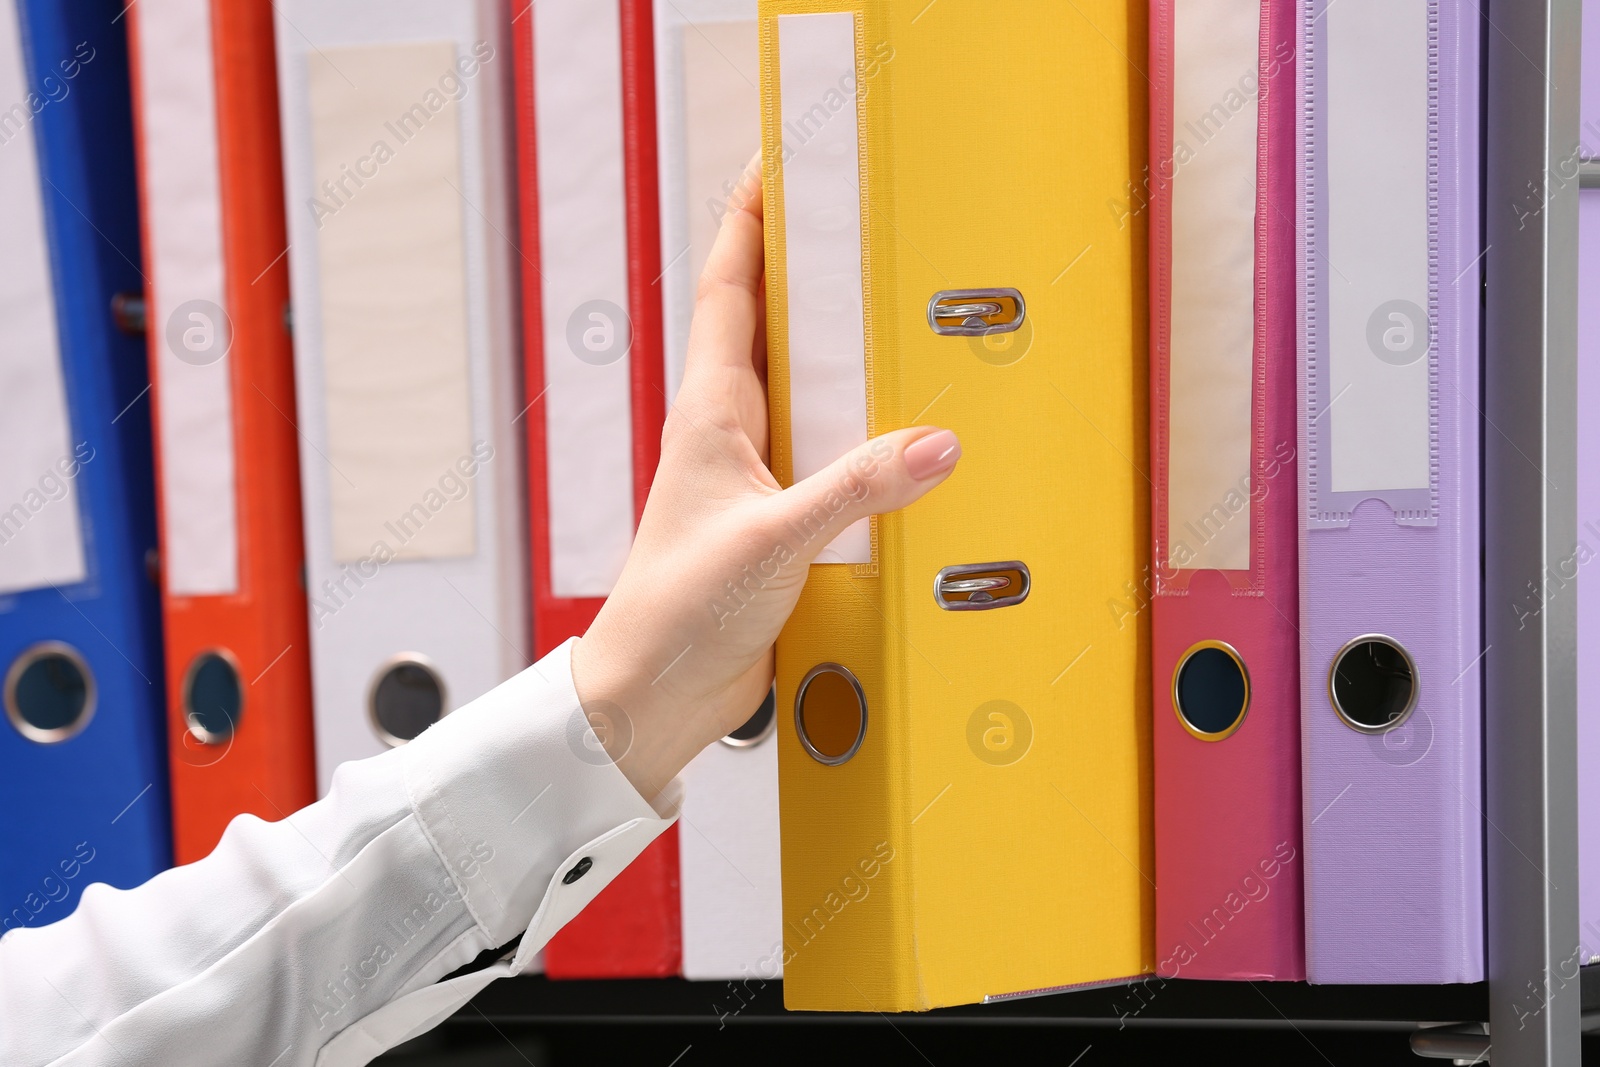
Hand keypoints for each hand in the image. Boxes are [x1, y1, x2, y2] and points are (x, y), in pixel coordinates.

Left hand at [569, 163, 961, 801]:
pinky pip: (825, 459)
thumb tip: (934, 443)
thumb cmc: (675, 611)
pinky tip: (903, 446)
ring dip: (840, 359)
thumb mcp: (775, 540)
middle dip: (806, 272)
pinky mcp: (775, 523)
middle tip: (857, 226)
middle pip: (769, 328)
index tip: (778, 164)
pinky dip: (861, 440)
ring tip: (898, 319)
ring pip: (802, 394)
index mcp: (709, 413)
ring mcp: (751, 478)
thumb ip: (855, 488)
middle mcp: (728, 434)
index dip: (749, 222)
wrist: (650, 696)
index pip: (728, 288)